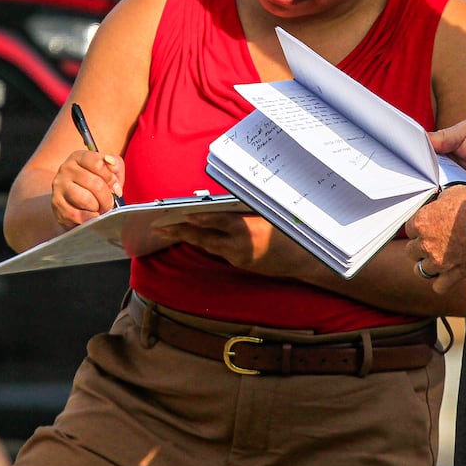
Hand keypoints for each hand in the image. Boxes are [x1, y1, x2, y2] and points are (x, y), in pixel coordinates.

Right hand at [50, 150, 125, 230]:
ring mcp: (59, 186)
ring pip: (85, 199)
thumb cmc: (94, 183)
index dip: (111, 178)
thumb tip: (110, 162)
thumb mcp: (108, 170)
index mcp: (79, 157)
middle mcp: (66, 169)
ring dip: (97, 208)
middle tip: (110, 204)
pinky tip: (92, 216)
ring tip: (100, 209)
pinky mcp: (56, 204)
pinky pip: (76, 214)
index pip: (97, 163)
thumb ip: (115, 164)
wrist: (72, 199)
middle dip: (107, 197)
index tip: (116, 188)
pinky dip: (88, 218)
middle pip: (94, 183)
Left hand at [157, 210, 313, 277]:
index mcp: (249, 230)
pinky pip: (220, 251)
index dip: (200, 220)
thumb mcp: (271, 213)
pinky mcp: (241, 265)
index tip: (183, 215)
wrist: (305, 260)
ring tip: (168, 232)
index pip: (219, 223)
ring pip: (209, 247)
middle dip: (181, 233)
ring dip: (189, 239)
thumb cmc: (291, 230)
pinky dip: (207, 243)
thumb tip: (223, 200)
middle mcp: (241, 247)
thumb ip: (246, 209)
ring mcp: (240, 258)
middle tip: (160, 229)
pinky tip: (195, 236)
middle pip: (206, 240)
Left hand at [403, 185, 465, 292]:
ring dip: (430, 266)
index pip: (409, 229)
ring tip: (440, 262)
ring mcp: (438, 262)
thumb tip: (441, 203)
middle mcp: (425, 243)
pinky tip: (448, 276)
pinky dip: (443, 283)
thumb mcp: (454, 193)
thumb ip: (442, 201)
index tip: (428, 229)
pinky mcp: (453, 275)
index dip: (420, 229)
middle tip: (433, 245)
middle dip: (421, 248)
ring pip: (421, 271)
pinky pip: (439, 286)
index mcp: (423, 221)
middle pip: (411, 252)